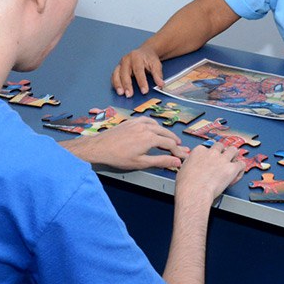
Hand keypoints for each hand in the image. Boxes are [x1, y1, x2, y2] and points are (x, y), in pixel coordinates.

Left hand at [62, 117, 188, 170]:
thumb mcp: (141, 162)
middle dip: (174, 141)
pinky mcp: (131, 121)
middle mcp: (146, 127)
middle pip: (166, 133)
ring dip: (165, 132)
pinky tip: (153, 129)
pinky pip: (147, 120)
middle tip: (180, 148)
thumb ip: (161, 161)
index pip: (170, 144)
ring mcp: (138, 122)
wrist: (100, 147)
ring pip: (157, 125)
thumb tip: (177, 161)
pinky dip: (154, 125)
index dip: (178, 151)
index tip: (183, 157)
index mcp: (150, 138)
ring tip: (169, 139)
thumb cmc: (119, 157)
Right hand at [112, 46, 164, 97]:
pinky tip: (118, 90)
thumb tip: (161, 84)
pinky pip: (114, 76)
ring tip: (121, 94)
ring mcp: (121, 64)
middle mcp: (126, 59)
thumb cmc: (149, 59)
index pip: (138, 71)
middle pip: (125, 72)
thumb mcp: (156, 64)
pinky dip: (115, 83)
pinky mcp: (118, 68)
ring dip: (118, 84)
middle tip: (129, 95)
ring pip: (116, 74)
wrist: (145, 52)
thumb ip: (158, 74)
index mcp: (136, 57)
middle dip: (127, 84)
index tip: (144, 91)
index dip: (141, 82)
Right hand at [175, 142, 243, 205]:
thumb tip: (190, 165)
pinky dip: (241, 168)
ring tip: (234, 160)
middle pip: (220, 146)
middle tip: (223, 157)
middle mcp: (211, 153)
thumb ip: (189, 163)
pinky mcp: (231, 169)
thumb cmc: (187, 185)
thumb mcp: (182, 169)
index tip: (210, 159)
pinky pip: (241, 164)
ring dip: (233, 154)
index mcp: (199, 151)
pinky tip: (238, 172)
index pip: (207, 147)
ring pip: (233, 150)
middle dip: (222, 151)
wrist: (195, 192)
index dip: (209, 154)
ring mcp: (222, 160)